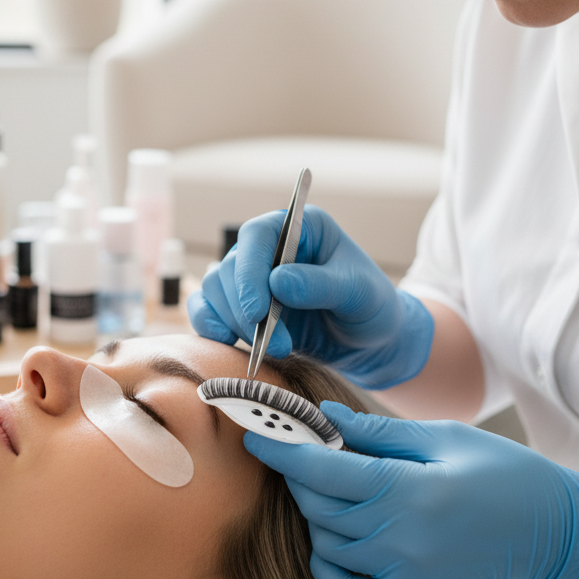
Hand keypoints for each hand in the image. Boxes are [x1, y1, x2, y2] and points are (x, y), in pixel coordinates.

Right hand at [187, 206, 433, 388]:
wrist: (370, 342)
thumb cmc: (371, 307)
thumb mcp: (359, 293)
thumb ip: (322, 285)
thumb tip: (278, 282)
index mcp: (299, 228)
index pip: (258, 236)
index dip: (249, 271)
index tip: (257, 311)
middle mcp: (269, 248)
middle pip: (229, 267)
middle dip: (244, 310)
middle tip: (275, 344)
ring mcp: (251, 278)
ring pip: (214, 290)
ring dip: (232, 323)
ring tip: (269, 350)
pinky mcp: (241, 307)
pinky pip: (208, 310)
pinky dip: (210, 327)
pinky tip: (227, 344)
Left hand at [244, 403, 578, 578]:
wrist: (555, 532)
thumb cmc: (504, 473)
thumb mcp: (444, 437)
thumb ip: (378, 433)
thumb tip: (324, 417)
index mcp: (409, 489)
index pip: (324, 470)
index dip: (284, 451)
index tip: (256, 434)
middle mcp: (400, 536)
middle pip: (319, 507)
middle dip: (300, 477)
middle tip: (300, 452)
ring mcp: (403, 571)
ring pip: (326, 543)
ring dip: (315, 514)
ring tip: (332, 489)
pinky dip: (327, 565)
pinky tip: (336, 539)